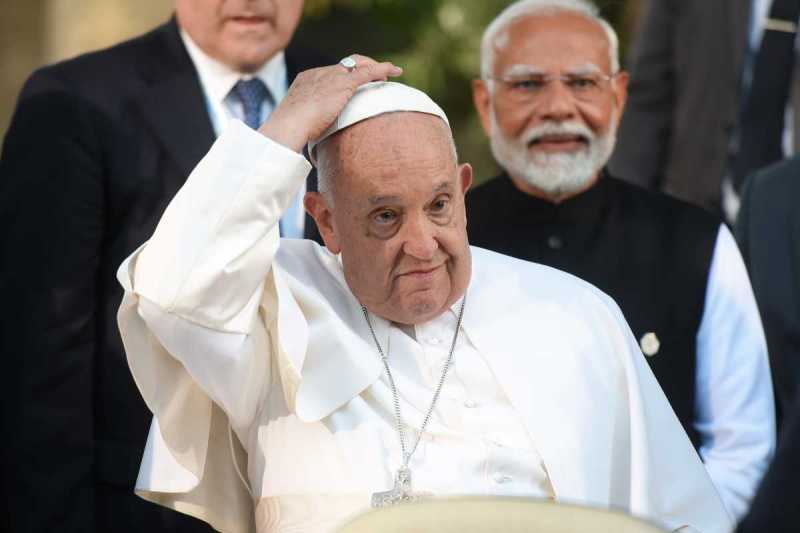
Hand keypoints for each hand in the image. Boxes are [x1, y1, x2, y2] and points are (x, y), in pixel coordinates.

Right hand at [259, 55, 402, 151]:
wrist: (288, 127)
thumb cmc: (289, 133)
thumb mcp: (300, 125)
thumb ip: (309, 126)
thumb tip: (314, 145)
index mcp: (306, 80)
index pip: (330, 73)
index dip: (344, 77)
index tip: (353, 86)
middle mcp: (319, 73)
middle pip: (345, 65)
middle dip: (361, 68)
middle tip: (376, 77)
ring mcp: (331, 77)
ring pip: (358, 65)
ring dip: (374, 68)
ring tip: (388, 75)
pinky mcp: (343, 84)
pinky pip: (368, 72)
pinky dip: (383, 69)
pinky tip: (395, 72)